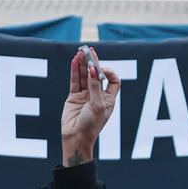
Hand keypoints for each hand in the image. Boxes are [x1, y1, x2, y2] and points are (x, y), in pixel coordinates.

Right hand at [60, 47, 119, 165]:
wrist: (76, 138)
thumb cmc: (91, 125)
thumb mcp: (97, 105)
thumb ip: (95, 86)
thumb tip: (93, 69)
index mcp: (109, 99)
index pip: (113, 81)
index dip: (109, 73)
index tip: (101, 70)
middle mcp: (98, 95)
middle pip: (97, 75)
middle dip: (93, 62)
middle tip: (89, 50)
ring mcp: (85, 95)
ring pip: (84, 76)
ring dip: (82, 64)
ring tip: (79, 52)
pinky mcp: (74, 96)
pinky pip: (75, 81)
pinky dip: (74, 71)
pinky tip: (74, 61)